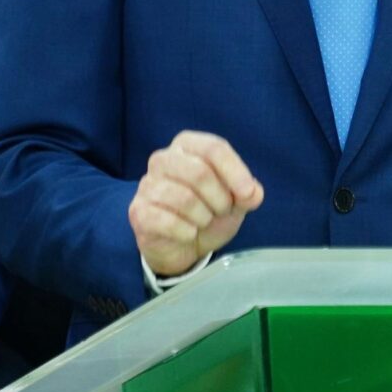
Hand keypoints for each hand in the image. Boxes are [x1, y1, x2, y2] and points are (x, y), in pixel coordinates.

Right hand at [129, 131, 264, 276]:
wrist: (183, 245)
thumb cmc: (208, 213)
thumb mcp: (235, 202)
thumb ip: (247, 193)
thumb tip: (252, 192)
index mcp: (187, 146)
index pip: (213, 148)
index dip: (235, 172)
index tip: (247, 194)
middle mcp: (163, 159)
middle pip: (199, 172)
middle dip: (220, 199)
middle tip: (222, 211)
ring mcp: (147, 185)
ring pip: (184, 198)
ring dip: (203, 217)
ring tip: (204, 221)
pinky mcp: (138, 211)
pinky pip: (168, 221)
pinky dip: (187, 231)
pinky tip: (189, 233)